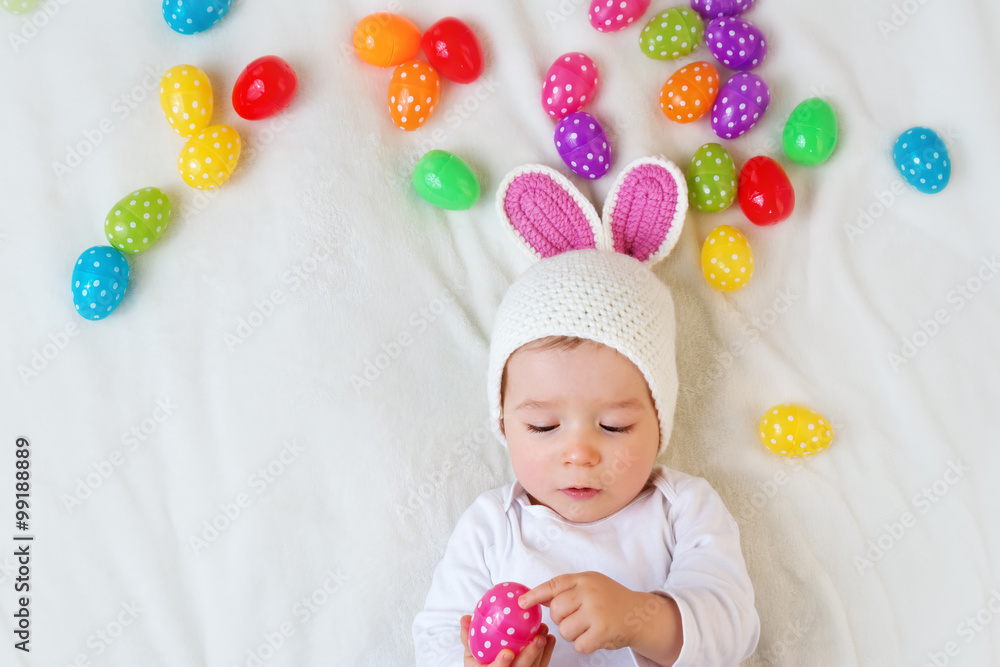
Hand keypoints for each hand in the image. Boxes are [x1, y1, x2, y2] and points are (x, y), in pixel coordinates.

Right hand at [460, 614, 554, 666]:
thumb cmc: (482, 666)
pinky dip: (547, 652)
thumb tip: (465, 618)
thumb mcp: (471, 656)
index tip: (507, 653)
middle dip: (530, 655)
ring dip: (541, 651)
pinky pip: (542, 665)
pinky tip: (550, 639)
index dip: (501, 664)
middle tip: (537, 639)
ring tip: (544, 633)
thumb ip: (467, 638)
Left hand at [517, 572, 642, 653]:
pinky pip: (579, 645)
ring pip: (565, 630)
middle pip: (556, 611)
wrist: (640, 614)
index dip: (535, 594)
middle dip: (561, 619)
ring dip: (573, 634)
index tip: (522, 603)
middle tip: (576, 618)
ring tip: (588, 626)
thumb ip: (566, 590)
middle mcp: (589, 592)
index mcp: (584, 579)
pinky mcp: (603, 631)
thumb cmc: (611, 600)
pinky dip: (584, 645)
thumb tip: (537, 597)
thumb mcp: (589, 586)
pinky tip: (595, 636)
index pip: (554, 585)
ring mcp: (596, 611)